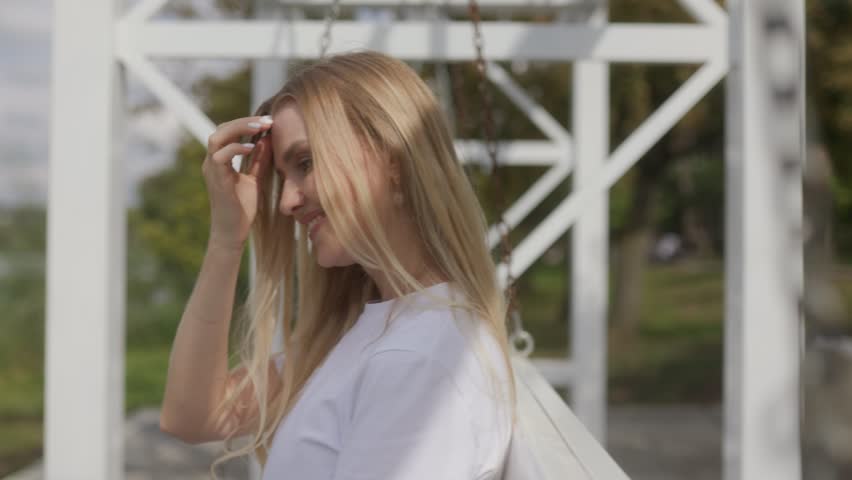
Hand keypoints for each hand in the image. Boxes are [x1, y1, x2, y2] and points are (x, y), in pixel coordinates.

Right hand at [202, 115, 273, 250]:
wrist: (233, 233)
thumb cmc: (242, 209)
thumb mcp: (254, 179)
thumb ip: (259, 160)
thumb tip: (267, 139)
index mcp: (219, 160)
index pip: (228, 131)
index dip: (246, 123)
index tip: (269, 120)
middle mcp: (211, 162)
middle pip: (220, 129)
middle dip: (244, 121)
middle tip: (267, 120)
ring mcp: (211, 170)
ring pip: (216, 138)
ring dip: (239, 129)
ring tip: (260, 127)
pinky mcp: (216, 181)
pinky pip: (220, 157)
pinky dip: (235, 149)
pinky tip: (252, 147)